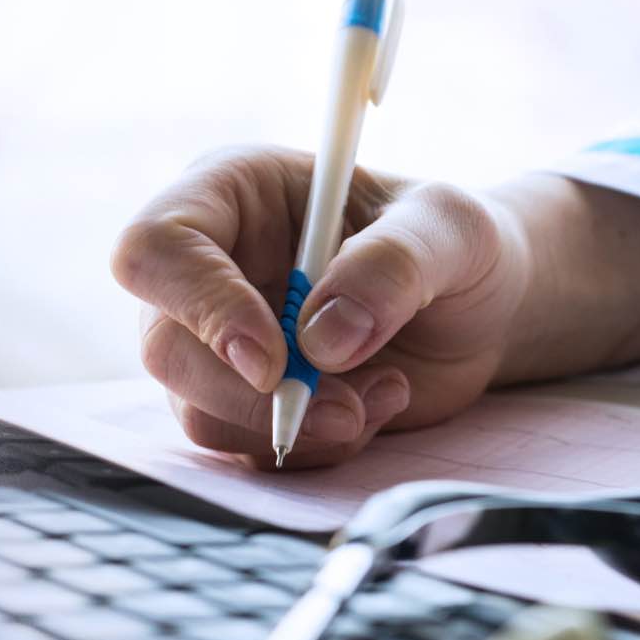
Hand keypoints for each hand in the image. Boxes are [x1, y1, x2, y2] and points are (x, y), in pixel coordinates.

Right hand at [112, 147, 528, 468]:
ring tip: (386, 390)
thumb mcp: (449, 230)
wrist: (481, 305)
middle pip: (165, 347)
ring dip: (298, 425)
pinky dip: (319, 445)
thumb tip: (322, 340)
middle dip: (253, 397)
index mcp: (234, 194)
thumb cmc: (454, 243)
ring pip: (201, 411)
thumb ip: (393, 266)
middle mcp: (211, 268)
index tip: (274, 359)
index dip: (201, 307)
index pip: (157, 248)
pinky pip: (251, 446)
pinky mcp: (250, 399)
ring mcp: (222, 340)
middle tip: (345, 408)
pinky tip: (379, 403)